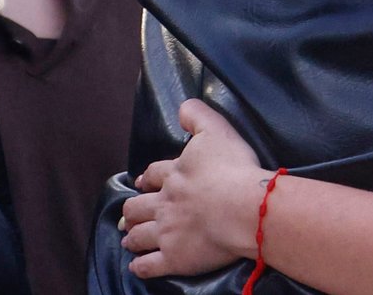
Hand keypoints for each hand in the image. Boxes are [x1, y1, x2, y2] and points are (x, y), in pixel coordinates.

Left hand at [121, 100, 273, 279]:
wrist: (243, 207)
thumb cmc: (233, 168)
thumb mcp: (216, 129)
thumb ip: (197, 115)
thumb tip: (181, 108)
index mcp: (175, 175)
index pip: (154, 174)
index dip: (147, 177)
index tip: (142, 181)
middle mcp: (165, 204)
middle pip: (138, 207)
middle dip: (132, 210)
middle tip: (129, 213)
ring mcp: (167, 233)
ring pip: (140, 236)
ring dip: (132, 237)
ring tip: (129, 238)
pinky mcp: (175, 258)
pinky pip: (151, 266)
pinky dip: (141, 266)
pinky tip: (137, 266)